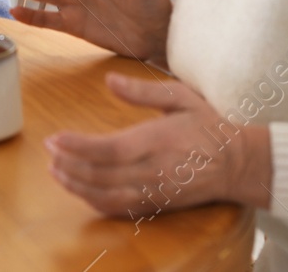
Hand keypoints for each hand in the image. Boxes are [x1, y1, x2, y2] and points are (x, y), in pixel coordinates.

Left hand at [46, 73, 272, 218]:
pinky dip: (96, 202)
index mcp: (157, 141)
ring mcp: (155, 191)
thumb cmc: (208, 126)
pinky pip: (121, 209)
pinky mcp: (157, 205)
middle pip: (101, 175)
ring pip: (107, 196)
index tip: (54, 139)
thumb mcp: (180, 97)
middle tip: (49, 152)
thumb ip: (142, 91)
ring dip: (77, 186)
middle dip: (69, 165)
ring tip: (56, 171)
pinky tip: (80, 190)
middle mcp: (153, 170)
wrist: (238, 164)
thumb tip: (109, 80)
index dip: (77, 147)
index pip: (108, 149)